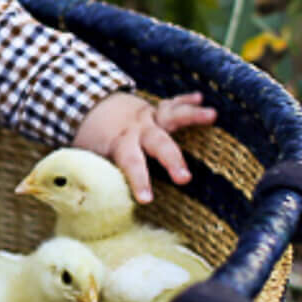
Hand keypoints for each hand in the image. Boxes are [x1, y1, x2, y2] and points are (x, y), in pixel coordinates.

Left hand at [71, 91, 214, 203]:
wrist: (90, 106)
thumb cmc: (93, 140)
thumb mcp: (91, 158)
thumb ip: (99, 176)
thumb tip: (96, 204)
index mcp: (121, 144)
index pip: (131, 164)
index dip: (139, 181)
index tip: (146, 200)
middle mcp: (138, 130)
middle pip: (158, 144)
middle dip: (172, 160)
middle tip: (185, 179)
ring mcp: (150, 117)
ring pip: (171, 115)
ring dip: (191, 115)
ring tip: (211, 115)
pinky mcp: (157, 111)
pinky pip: (173, 104)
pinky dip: (187, 101)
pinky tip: (200, 98)